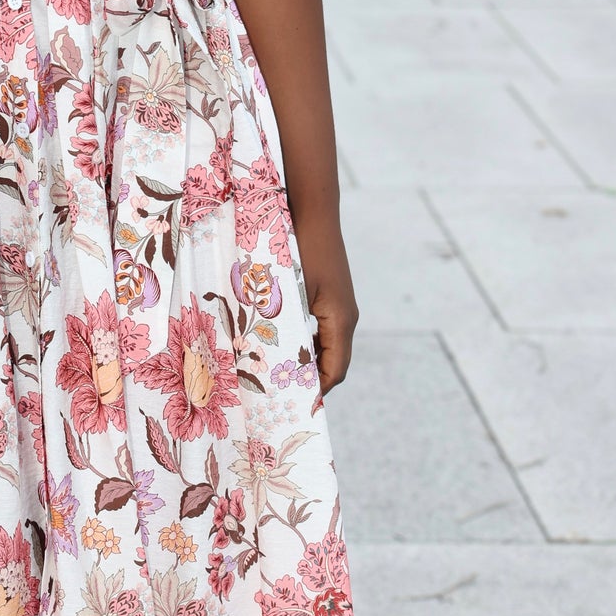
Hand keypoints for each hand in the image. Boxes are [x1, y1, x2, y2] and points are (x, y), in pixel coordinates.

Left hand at [291, 216, 358, 394]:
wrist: (312, 209)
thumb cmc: (301, 247)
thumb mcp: (289, 291)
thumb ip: (283, 325)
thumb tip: (270, 361)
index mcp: (341, 321)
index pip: (333, 371)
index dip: (315, 392)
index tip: (289, 406)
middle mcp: (345, 317)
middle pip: (331, 362)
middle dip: (307, 380)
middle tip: (278, 395)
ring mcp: (338, 305)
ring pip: (325, 346)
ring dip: (305, 361)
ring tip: (275, 374)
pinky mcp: (329, 295)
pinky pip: (320, 329)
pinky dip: (303, 342)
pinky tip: (279, 342)